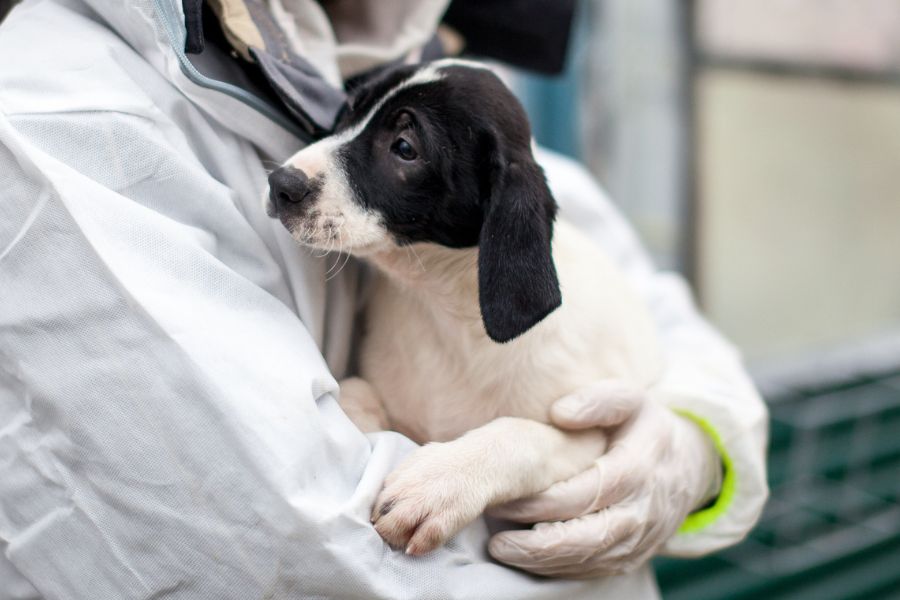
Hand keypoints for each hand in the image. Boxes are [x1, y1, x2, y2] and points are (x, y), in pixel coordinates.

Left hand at [487, 381, 720, 577]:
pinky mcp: (634, 556)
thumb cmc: (645, 425)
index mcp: (638, 469)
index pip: (587, 492)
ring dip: (545, 561)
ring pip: (590, 559)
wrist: (690, 464)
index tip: (506, 498)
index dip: (545, 501)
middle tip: (495, 539)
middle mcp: (642, 510)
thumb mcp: (630, 397)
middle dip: (538, 543)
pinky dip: (561, 568)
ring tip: (503, 549)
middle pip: (588, 537)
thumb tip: (559, 413)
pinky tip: (528, 559)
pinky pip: (596, 569)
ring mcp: (640, 539)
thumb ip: (597, 400)